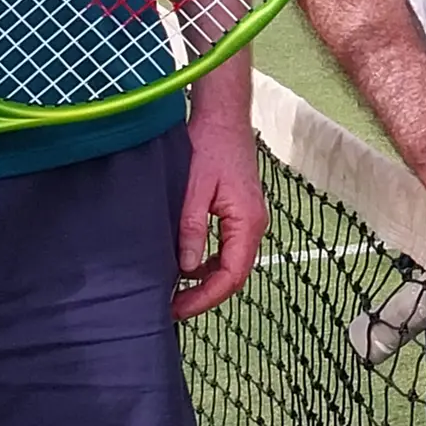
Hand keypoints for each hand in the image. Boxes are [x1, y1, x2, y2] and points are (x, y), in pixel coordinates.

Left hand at [173, 79, 268, 319]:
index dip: (205, 298)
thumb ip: (191, 229)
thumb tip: (185, 268)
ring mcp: (248, 220)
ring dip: (205, 281)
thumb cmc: (210, 146)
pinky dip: (208, 264)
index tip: (178, 308)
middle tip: (172, 307)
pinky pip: (227, 249)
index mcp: (247, 222)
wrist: (223, 117)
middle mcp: (253, 225)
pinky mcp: (239, 214)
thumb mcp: (194, 188)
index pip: (231, 275)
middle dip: (204, 295)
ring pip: (230, 264)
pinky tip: (186, 267)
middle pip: (233, 275)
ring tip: (175, 292)